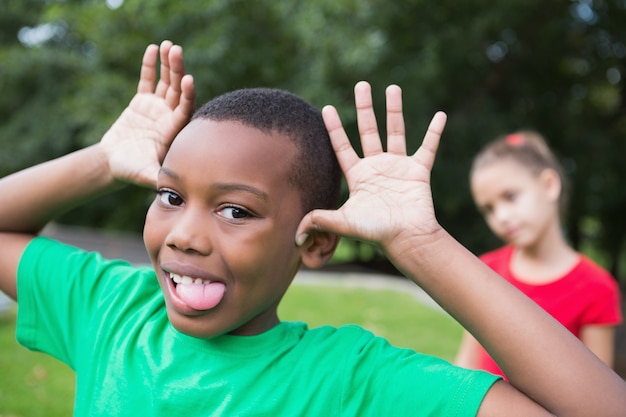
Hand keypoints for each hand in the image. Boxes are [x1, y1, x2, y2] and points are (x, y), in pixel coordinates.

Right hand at [100, 40, 195, 187]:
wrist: (115, 163)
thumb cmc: (131, 172)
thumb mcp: (145, 174)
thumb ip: (156, 177)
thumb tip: (167, 187)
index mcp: (173, 131)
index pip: (184, 109)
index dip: (188, 95)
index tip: (188, 79)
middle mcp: (169, 117)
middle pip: (177, 91)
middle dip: (177, 71)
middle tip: (177, 51)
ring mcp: (157, 107)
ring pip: (166, 82)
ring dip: (168, 64)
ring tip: (168, 45)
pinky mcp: (143, 101)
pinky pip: (148, 80)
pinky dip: (150, 66)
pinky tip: (152, 49)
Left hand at [296, 81, 446, 249]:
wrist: (406, 239)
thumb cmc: (376, 232)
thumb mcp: (344, 223)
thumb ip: (320, 220)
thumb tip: (296, 233)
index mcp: (358, 175)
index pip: (342, 146)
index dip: (334, 128)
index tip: (326, 108)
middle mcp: (377, 167)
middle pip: (368, 130)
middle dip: (364, 108)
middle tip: (361, 85)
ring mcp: (398, 167)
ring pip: (395, 131)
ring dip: (394, 109)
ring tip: (392, 87)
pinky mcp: (419, 170)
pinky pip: (428, 147)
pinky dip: (435, 132)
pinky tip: (440, 115)